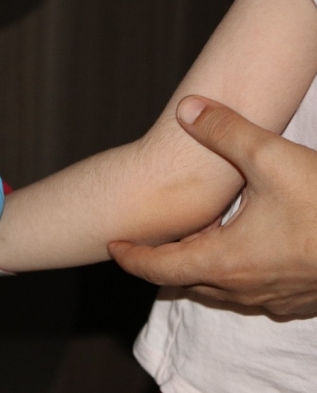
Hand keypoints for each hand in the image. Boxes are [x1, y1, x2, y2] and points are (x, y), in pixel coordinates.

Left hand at [109, 95, 316, 314]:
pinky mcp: (296, 300)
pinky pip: (250, 292)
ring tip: (202, 235)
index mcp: (222, 260)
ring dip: (201, 263)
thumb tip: (187, 108)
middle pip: (184, 280)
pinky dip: (234, 272)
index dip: (131, 257)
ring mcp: (270, 299)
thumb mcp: (272, 158)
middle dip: (164, 259)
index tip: (114, 248)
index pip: (157, 268)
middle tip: (155, 236)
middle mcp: (240, 288)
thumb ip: (225, 131)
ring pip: (218, 288)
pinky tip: (248, 248)